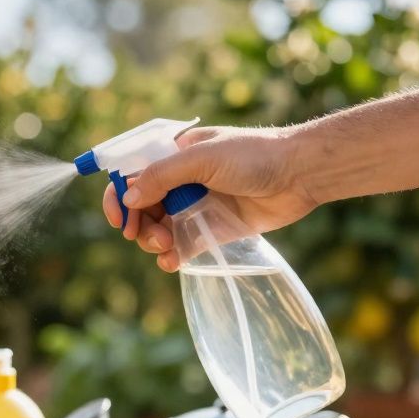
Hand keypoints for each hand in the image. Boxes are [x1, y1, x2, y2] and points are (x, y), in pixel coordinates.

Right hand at [103, 126, 319, 271]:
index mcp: (173, 156)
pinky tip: (171, 262)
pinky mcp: (210, 229)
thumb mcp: (202, 158)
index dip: (119, 196)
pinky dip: (170, 256)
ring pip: (157, 228)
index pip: (132, 175)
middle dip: (138, 224)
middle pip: (140, 207)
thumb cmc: (254, 155)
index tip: (120, 218)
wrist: (300, 175)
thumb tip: (128, 197)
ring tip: (167, 246)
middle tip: (148, 236)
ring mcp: (194, 205)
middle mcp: (179, 181)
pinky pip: (180, 246)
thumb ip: (162, 176)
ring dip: (153, 241)